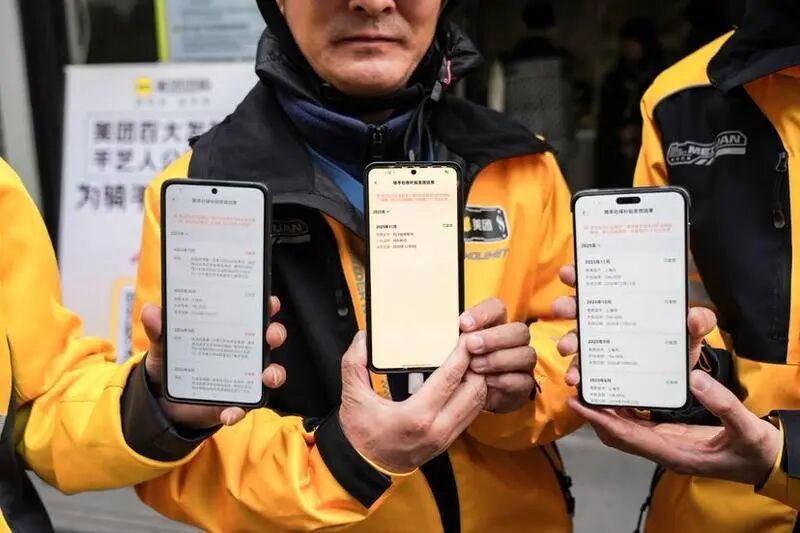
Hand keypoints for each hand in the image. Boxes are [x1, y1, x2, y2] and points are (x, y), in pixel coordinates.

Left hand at [141, 296, 287, 428]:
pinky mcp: (234, 402)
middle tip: (270, 335)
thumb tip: (150, 311)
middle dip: (275, 334)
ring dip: (274, 373)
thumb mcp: (163, 346)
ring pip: (268, 373)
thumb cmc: (172, 364)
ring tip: (267, 376)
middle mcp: (243, 352)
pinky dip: (237, 411)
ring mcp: (242, 378)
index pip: (254, 314)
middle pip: (268, 339)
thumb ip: (159, 330)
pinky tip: (228, 414)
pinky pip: (243, 408)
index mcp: (229, 331)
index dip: (267, 306)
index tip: (270, 301)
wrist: (161, 402)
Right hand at [339, 333, 486, 473]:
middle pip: (474, 390)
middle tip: (471, 346)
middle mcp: (437, 428)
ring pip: (477, 404)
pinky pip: (471, 414)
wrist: (364, 469)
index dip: (462, 355)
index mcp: (416, 416)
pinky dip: (473, 395)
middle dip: (476, 365)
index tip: (466, 336)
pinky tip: (464, 381)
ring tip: (470, 360)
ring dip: (478, 380)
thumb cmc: (360, 434)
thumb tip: (364, 338)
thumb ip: (355, 364)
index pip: (450, 378)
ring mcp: (445, 438)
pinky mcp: (447, 442)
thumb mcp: (352, 397)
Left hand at [460, 298, 536, 412]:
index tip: (463, 323)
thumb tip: (457, 332)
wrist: (474, 398)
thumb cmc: (466, 367)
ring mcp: (523, 363)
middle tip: (471, 346)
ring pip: (525, 354)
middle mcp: (515, 341)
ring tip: (475, 366)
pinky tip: (486, 382)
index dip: (483, 313)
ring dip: (498, 359)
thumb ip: (459, 341)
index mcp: (496, 325)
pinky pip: (523, 380)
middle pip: (519, 330)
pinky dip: (504, 380)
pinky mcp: (525, 385)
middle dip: (494, 338)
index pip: (497, 308)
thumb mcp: (458, 351)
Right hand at [551, 265, 716, 385]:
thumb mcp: (690, 331)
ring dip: (567, 341)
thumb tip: (695, 317)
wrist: (677, 379)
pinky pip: (581, 369)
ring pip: (575, 338)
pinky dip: (576, 373)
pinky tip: (576, 379)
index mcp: (621, 301)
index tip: (569, 273)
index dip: (579, 274)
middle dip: (566, 305)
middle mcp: (603, 319)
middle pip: (577, 307)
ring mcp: (597, 344)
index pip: (596, 281)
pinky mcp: (597, 369)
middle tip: (562, 308)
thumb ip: (699, 321)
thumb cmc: (677, 344)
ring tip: (567, 348)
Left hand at [567, 370, 780, 485]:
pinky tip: (619, 392)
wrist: (768, 462)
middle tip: (577, 391)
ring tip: (591, 388)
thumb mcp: (745, 428)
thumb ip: (722, 404)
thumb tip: (694, 380)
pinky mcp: (672, 437)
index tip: (581, 406)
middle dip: (596, 415)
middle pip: (618, 434)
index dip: (602, 421)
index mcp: (675, 453)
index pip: (628, 436)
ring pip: (627, 429)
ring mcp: (667, 445)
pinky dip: (626, 409)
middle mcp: (665, 451)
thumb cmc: (756, 451)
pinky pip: (640, 423)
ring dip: (608, 412)